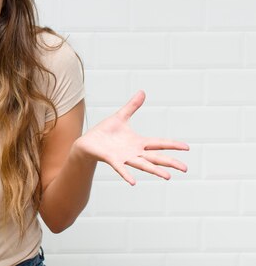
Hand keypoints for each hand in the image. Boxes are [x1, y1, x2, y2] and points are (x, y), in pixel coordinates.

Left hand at [73, 90, 188, 185]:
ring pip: (142, 165)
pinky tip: (133, 182)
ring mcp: (124, 157)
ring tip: (167, 177)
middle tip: (185, 168)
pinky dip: (126, 174)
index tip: (187, 147)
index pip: (159, 143)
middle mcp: (134, 152)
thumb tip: (142, 92)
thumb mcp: (120, 116)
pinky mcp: (112, 160)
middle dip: (170, 162)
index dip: (172, 145)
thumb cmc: (104, 132)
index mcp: (138, 142)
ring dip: (154, 171)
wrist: (88, 142)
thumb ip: (132, 106)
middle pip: (156, 158)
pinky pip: (120, 168)